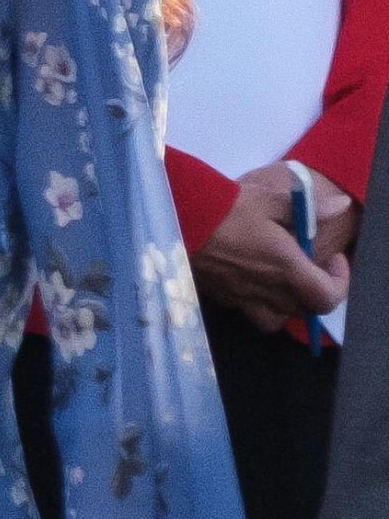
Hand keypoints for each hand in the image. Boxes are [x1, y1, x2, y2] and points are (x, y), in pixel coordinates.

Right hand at [192, 163, 351, 332]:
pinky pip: (248, 309)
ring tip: (279, 279)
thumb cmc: (227, 208)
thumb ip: (308, 207)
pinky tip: (249, 274)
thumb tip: (340, 206)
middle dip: (314, 290)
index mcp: (285, 269)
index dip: (339, 283)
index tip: (332, 259)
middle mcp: (266, 291)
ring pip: (276, 319)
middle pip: (304, 310)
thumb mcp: (270, 199)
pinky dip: (257, 300)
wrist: (177, 220)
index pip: (327, 298)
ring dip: (285, 303)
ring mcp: (241, 298)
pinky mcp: (221, 297)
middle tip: (309, 263)